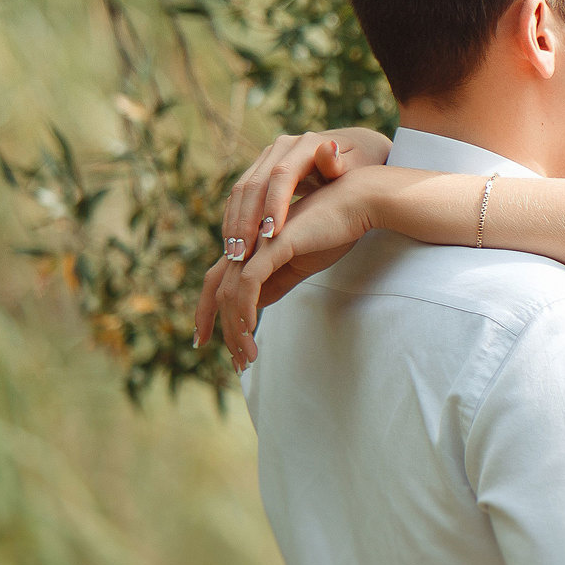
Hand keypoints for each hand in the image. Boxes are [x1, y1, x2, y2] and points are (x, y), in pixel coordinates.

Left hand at [194, 166, 398, 368]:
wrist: (358, 204)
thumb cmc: (334, 229)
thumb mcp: (301, 264)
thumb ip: (276, 282)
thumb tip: (255, 305)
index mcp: (251, 245)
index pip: (216, 281)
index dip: (206, 311)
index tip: (208, 340)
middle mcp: (246, 242)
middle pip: (214, 288)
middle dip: (214, 325)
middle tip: (234, 361)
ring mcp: (257, 243)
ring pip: (231, 292)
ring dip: (236, 328)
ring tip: (248, 355)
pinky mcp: (273, 245)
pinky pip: (249, 283)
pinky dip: (245, 309)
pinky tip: (251, 330)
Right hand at [220, 128, 390, 256]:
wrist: (355, 150)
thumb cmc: (361, 163)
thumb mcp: (358, 164)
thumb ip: (340, 163)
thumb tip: (327, 149)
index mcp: (306, 145)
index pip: (281, 176)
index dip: (274, 205)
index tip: (272, 236)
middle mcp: (281, 147)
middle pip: (253, 184)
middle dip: (245, 221)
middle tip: (241, 254)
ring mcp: (268, 157)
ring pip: (241, 191)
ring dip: (234, 223)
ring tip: (233, 255)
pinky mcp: (261, 169)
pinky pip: (242, 196)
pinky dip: (236, 219)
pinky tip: (235, 244)